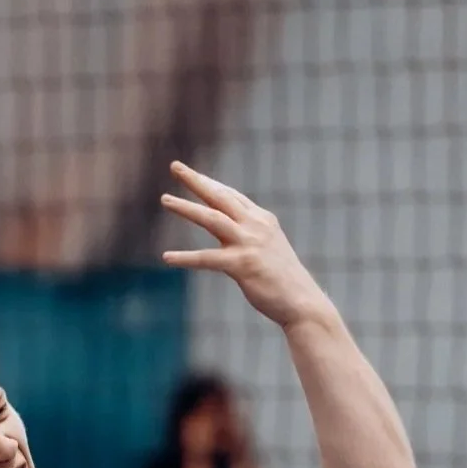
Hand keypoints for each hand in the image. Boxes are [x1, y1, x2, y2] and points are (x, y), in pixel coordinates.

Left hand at [161, 162, 333, 329]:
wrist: (301, 301)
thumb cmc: (283, 280)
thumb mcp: (268, 249)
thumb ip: (251, 237)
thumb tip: (234, 234)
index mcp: (262, 220)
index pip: (231, 196)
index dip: (210, 184)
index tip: (192, 174)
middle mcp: (255, 226)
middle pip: (220, 196)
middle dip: (196, 180)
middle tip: (175, 166)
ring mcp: (248, 243)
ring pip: (211, 219)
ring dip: (186, 208)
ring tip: (165, 199)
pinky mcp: (241, 265)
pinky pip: (206, 259)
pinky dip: (185, 258)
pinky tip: (166, 258)